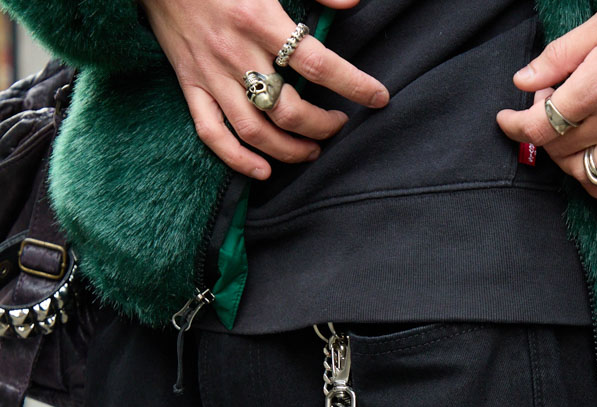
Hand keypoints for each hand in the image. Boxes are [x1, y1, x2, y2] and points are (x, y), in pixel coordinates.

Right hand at [140, 0, 388, 179]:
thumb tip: (352, 4)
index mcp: (260, 18)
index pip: (319, 64)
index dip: (355, 85)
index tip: (378, 98)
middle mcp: (236, 52)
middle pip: (288, 109)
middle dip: (321, 127)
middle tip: (338, 125)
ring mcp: (211, 72)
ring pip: (254, 130)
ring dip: (288, 150)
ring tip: (310, 152)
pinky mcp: (190, 83)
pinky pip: (211, 132)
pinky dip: (236, 159)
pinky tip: (262, 171)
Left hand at [496, 8, 596, 201]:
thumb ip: (558, 55)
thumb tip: (523, 82)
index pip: (542, 124)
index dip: (516, 126)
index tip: (507, 121)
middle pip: (559, 148)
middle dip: (544, 131)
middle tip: (552, 109)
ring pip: (583, 171)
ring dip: (566, 157)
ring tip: (573, 134)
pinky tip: (592, 166)